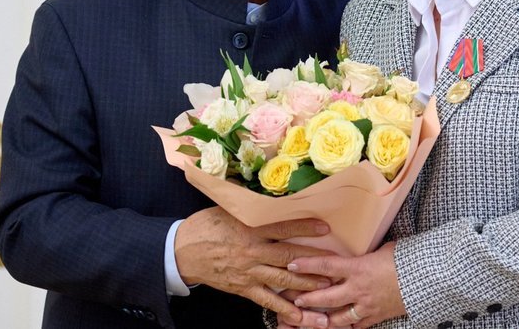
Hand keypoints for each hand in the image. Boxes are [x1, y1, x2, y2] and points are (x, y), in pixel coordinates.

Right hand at [174, 207, 332, 325]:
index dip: (304, 228)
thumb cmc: (207, 225)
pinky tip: (300, 318)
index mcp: (249, 229)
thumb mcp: (230, 210)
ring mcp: (248, 272)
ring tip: (327, 289)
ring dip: (306, 285)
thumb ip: (255, 211)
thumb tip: (279, 201)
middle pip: (288, 257)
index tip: (325, 228)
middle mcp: (252, 252)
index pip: (282, 228)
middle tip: (336, 265)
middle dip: (314, 261)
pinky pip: (267, 301)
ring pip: (282, 280)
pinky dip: (284, 310)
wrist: (182, 250)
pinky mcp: (243, 288)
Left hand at [288, 241, 404, 327]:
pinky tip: (339, 326)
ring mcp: (367, 306)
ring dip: (323, 319)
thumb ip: (366, 254)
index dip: (306, 265)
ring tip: (312, 319)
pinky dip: (347, 326)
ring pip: (338, 318)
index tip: (291, 264)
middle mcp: (359, 289)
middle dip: (308, 299)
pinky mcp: (376, 317)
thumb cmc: (406, 259)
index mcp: (358, 268)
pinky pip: (357, 325)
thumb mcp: (383, 249)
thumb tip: (360, 251)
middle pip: (325, 297)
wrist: (428, 279)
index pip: (326, 266)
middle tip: (295, 299)